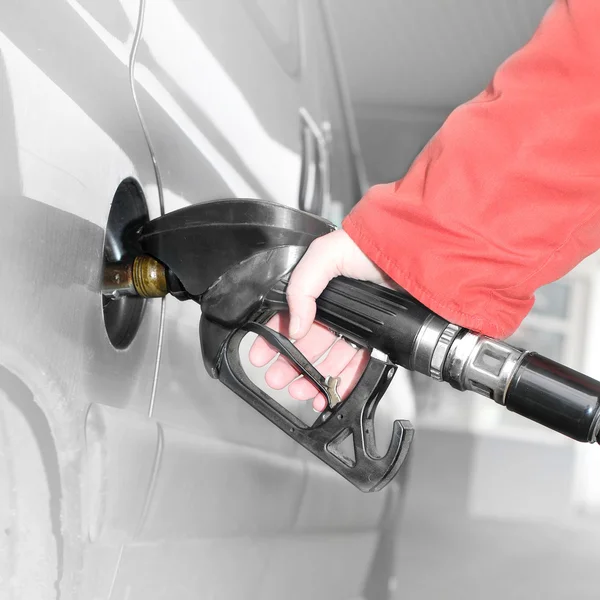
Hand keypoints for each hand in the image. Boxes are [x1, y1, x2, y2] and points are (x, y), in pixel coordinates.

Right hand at [248, 229, 390, 411]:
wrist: (411, 251)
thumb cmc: (368, 246)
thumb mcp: (324, 256)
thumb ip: (302, 288)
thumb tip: (295, 326)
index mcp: (317, 289)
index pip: (289, 318)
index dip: (274, 338)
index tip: (261, 356)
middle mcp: (336, 309)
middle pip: (308, 343)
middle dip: (290, 364)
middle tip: (278, 380)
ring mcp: (356, 325)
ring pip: (330, 358)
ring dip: (314, 377)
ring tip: (301, 391)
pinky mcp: (377, 338)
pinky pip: (358, 364)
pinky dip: (344, 381)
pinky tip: (331, 391)